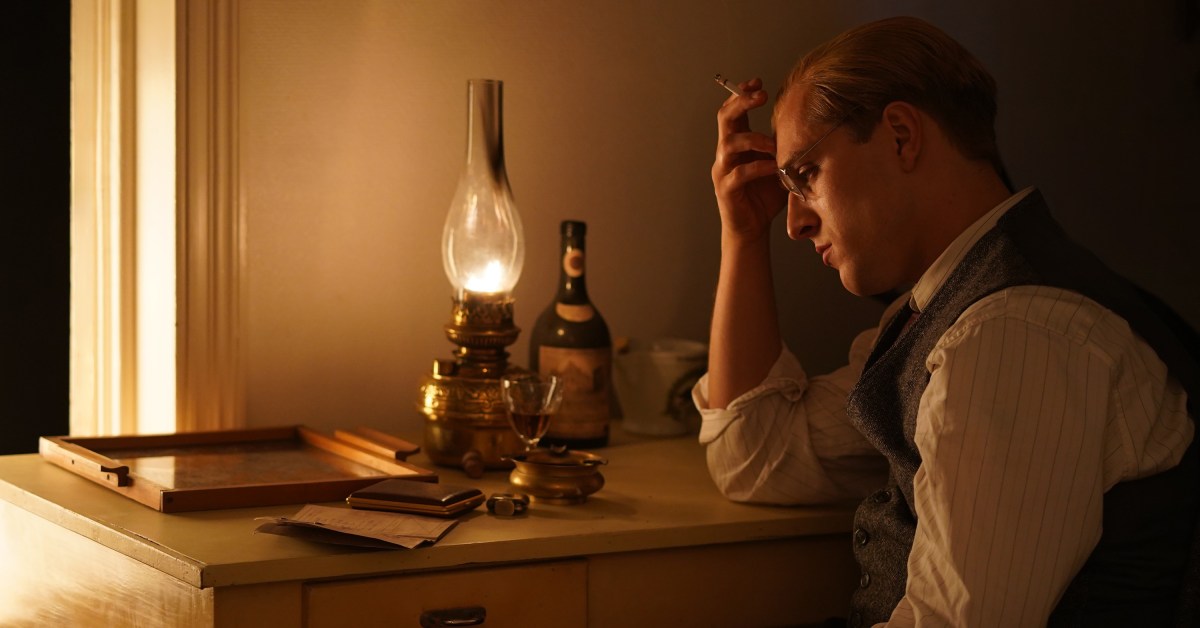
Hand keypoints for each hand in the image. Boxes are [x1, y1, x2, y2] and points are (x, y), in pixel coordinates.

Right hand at [711, 78, 786, 241]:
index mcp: (736, 144)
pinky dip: (758, 167)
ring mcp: (722, 171)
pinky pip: (739, 173)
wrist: (751, 229)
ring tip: (773, 145)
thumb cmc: (764, 197)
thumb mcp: (777, 165)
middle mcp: (725, 153)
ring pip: (729, 143)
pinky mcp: (726, 189)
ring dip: (754, 139)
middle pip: (724, 118)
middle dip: (742, 102)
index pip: (732, 111)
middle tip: (761, 95)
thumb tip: (808, 125)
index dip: (742, 94)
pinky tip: (773, 168)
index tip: (758, 82)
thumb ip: (783, 147)